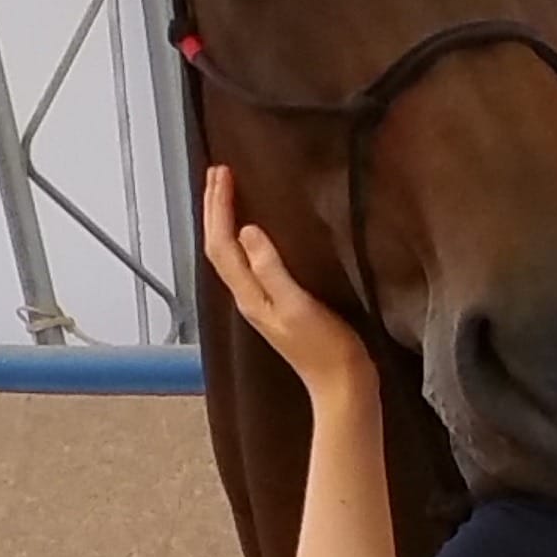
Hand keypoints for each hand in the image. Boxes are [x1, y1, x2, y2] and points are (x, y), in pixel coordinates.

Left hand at [203, 165, 374, 399]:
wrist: (341, 384)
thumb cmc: (325, 347)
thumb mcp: (297, 305)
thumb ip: (272, 269)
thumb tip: (247, 231)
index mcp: (249, 295)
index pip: (222, 244)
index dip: (218, 207)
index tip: (223, 173)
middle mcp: (249, 297)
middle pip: (219, 247)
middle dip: (215, 208)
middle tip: (217, 172)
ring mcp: (262, 301)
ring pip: (231, 253)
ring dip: (225, 220)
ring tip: (227, 192)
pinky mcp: (278, 303)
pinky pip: (249, 261)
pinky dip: (243, 237)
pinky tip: (254, 229)